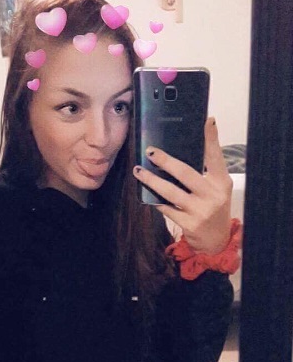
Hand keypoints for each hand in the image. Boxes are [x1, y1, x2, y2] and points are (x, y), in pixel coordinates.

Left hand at [133, 117, 232, 253]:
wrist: (217, 241)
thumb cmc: (214, 208)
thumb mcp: (217, 189)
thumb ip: (206, 173)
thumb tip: (180, 152)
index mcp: (222, 182)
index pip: (216, 157)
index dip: (212, 138)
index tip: (207, 121)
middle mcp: (212, 195)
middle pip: (186, 173)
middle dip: (166, 161)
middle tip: (151, 151)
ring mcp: (200, 211)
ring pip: (171, 192)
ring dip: (152, 180)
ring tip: (139, 171)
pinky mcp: (189, 224)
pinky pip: (167, 208)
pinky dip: (156, 200)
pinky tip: (145, 192)